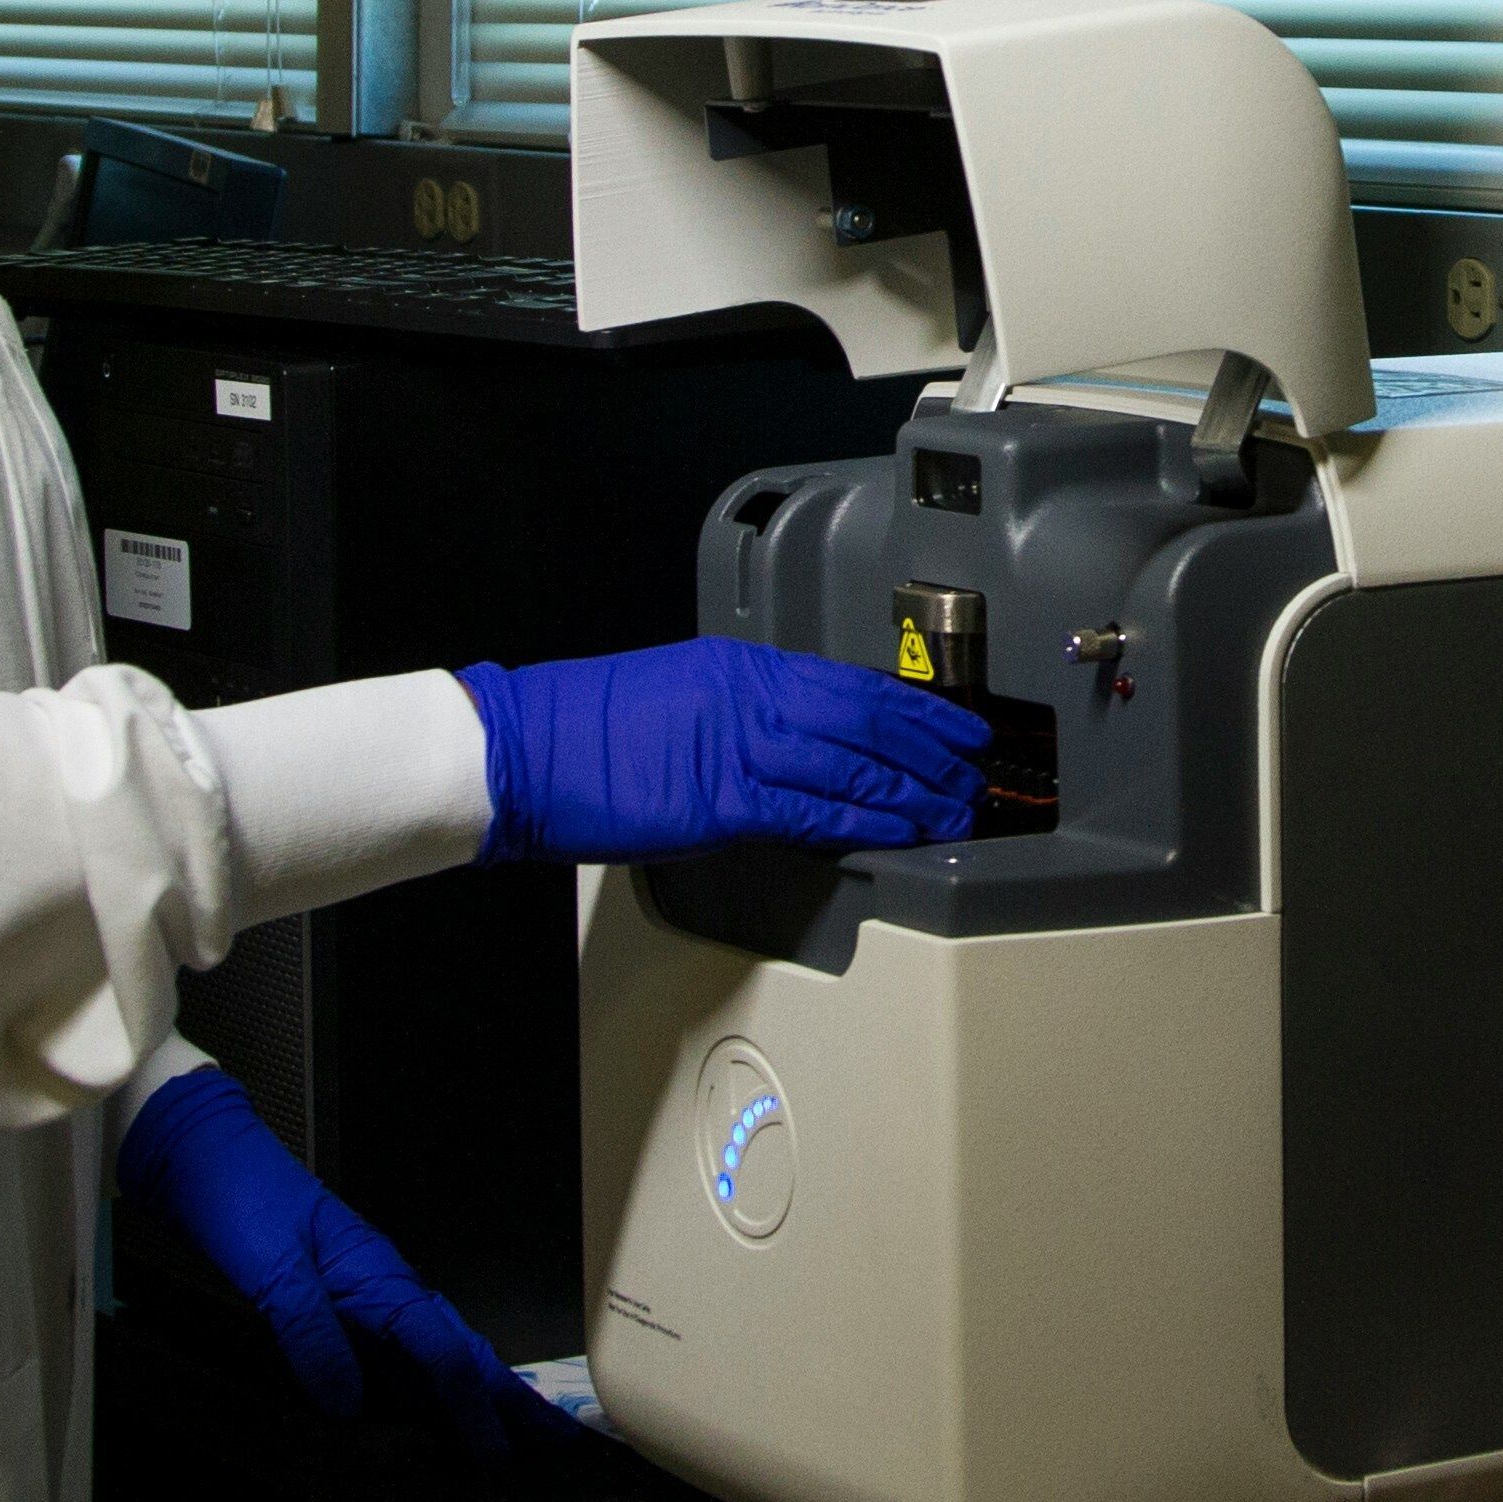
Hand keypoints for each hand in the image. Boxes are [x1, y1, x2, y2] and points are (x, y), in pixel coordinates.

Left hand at [117, 1063, 573, 1459]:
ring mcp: (362, 1292)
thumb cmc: (239, 1199)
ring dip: (472, 1389)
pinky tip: (421, 1404)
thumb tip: (346, 1399)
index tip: (495, 1447)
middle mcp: (380, 1285)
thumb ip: (310, 1333)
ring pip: (433, 1350)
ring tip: (506, 1428)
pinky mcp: (337, 1300)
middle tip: (548, 1435)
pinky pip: (395, 1349)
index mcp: (376, 1276)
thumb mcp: (271, 1269)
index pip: (439, 1350)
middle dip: (505, 1395)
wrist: (204, 1159)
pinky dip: (422, 1380)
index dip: (469, 1403)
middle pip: (458, 1349)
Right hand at [455, 635, 991, 867]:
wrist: (525, 748)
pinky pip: (814, 812)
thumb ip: (749, 717)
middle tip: (977, 773)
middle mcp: (752, 698)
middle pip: (871, 721)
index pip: (856, 685)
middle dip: (934, 751)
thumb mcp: (686, 695)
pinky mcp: (722, 801)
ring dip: (915, 794)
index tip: (958, 730)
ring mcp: (740, 747)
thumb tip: (806, 749)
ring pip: (854, 768)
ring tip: (954, 812)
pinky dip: (866, 824)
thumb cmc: (591, 730)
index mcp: (746, 668)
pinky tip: (900, 834)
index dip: (919, 711)